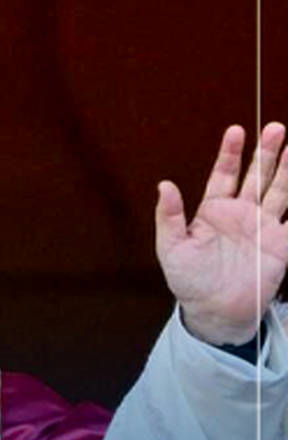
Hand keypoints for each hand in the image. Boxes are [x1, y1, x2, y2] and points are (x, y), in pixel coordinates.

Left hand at [155, 122, 287, 345]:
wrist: (215, 311)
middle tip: (275, 127)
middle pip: (256, 176)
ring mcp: (263, 226)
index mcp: (213, 211)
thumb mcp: (171, 248)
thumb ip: (169, 217)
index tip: (235, 131)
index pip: (223, 175)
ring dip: (287, 168)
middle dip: (266, 152)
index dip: (229, 153)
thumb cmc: (189, 281)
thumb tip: (163, 185)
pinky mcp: (281, 243)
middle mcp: (240, 214)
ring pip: (279, 190)